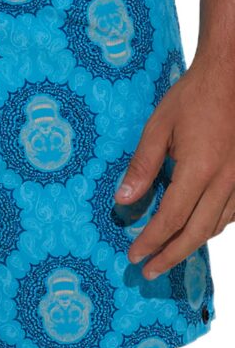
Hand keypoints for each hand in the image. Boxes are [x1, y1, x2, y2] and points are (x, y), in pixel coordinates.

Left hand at [114, 54, 234, 279]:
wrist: (232, 75)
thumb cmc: (193, 97)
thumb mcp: (158, 128)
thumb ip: (141, 166)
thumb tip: (123, 199)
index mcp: (200, 170)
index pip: (170, 219)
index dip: (151, 241)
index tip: (134, 256)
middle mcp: (225, 181)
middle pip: (196, 233)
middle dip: (170, 256)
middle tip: (149, 272)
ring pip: (216, 226)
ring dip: (191, 244)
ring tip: (168, 254)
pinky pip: (232, 213)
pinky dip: (212, 227)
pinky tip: (198, 229)